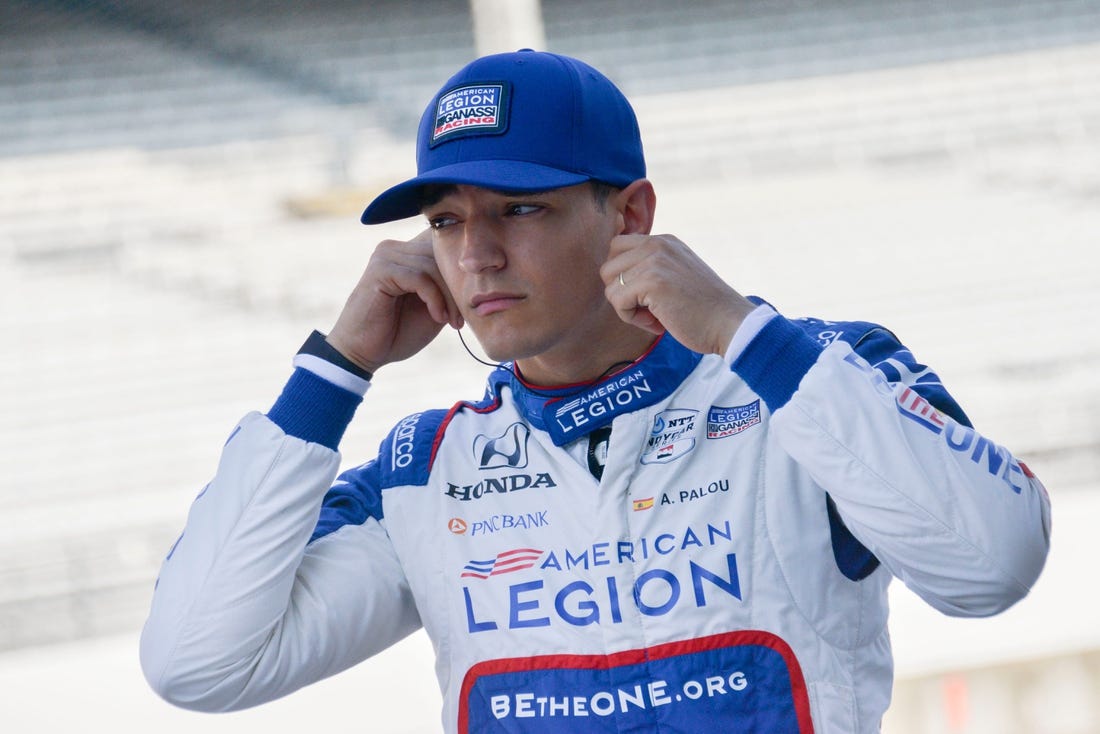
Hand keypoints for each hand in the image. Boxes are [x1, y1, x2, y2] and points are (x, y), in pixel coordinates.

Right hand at [326, 229, 462, 373]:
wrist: (364, 354)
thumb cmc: (398, 331)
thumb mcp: (435, 306)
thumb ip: (449, 286)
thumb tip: (480, 274)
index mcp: (408, 253)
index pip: (445, 244)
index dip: (462, 270)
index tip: (472, 300)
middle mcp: (395, 248)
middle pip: (442, 255)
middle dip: (458, 287)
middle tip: (463, 316)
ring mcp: (386, 256)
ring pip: (434, 266)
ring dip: (449, 297)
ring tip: (452, 321)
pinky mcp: (380, 270)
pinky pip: (420, 277)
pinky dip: (434, 299)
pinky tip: (438, 318)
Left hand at [600, 234, 756, 355]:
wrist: (730, 323)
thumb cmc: (703, 309)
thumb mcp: (676, 274)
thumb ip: (651, 267)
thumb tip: (613, 278)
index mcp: (663, 241)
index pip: (617, 247)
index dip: (623, 277)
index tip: (647, 295)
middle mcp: (657, 244)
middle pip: (608, 267)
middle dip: (621, 293)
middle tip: (649, 308)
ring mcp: (654, 260)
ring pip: (610, 286)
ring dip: (627, 308)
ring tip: (655, 315)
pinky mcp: (652, 281)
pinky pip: (618, 301)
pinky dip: (632, 318)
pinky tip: (657, 322)